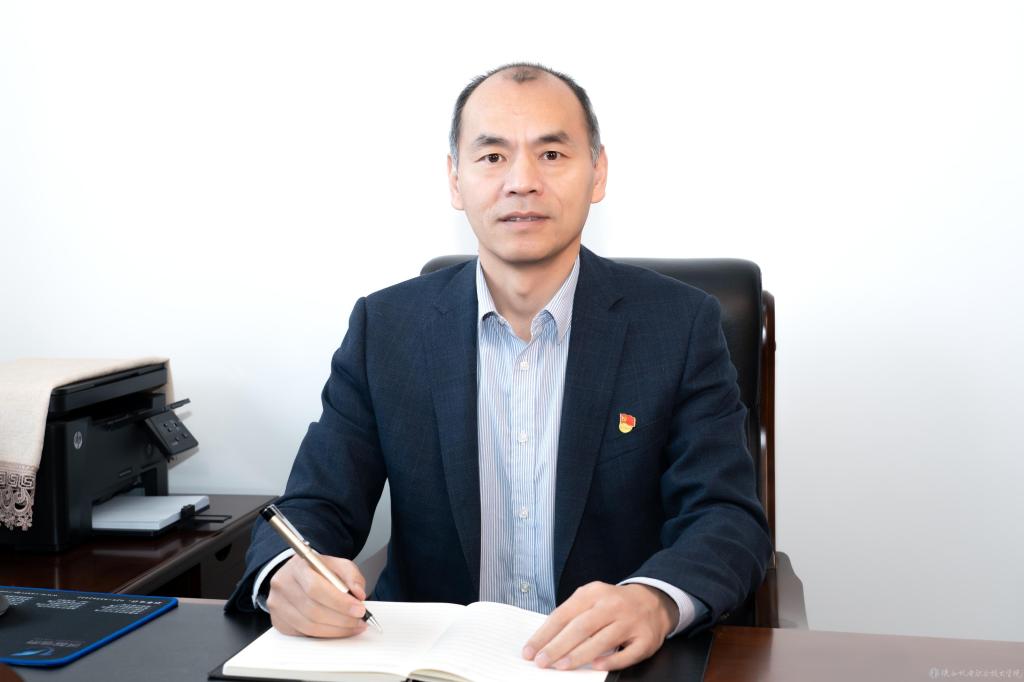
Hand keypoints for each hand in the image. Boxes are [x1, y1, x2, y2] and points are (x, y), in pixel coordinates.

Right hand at [266, 554, 368, 637]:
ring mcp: (277, 605)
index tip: (359, 609)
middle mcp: (283, 585)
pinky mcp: (278, 621)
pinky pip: (303, 634)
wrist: (296, 575)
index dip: (340, 602)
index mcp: (297, 566)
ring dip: (335, 630)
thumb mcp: (337, 564)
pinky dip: (324, 634)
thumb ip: (351, 575)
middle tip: (360, 620)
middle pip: (313, 610)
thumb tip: (359, 594)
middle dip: (342, 619)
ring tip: (353, 626)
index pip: (316, 588)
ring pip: (309, 626)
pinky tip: (337, 629)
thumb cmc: (317, 571)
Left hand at [522, 582, 677, 671]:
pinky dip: (611, 660)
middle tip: (542, 662)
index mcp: (594, 593)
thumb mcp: (593, 599)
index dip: (545, 634)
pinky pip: (627, 653)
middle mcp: (612, 605)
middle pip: (581, 627)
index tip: (530, 650)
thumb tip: (545, 640)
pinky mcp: (646, 639)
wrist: (654, 601)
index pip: (563, 614)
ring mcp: (630, 622)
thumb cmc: (614, 604)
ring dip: (579, 655)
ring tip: (561, 666)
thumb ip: (573, 615)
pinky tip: (596, 666)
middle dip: (557, 646)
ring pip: (602, 640)